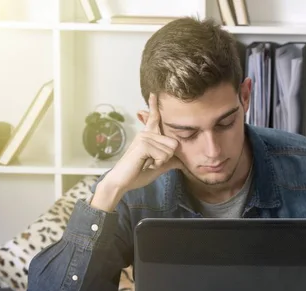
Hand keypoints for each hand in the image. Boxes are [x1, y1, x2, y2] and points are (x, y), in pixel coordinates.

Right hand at [91, 93, 182, 210]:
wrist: (122, 182)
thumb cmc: (138, 173)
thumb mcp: (158, 166)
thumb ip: (170, 161)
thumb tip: (183, 162)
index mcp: (148, 135)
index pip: (154, 118)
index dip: (154, 106)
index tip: (154, 93)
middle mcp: (146, 133)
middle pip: (174, 144)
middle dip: (166, 158)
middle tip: (150, 162)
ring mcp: (144, 137)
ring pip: (170, 150)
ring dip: (160, 162)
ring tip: (146, 163)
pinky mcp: (143, 144)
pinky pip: (163, 155)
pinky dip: (157, 163)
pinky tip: (145, 164)